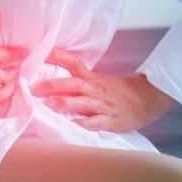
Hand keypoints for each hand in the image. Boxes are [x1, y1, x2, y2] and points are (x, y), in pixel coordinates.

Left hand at [29, 48, 177, 132]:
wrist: (148, 100)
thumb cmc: (122, 93)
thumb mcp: (101, 83)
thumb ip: (81, 83)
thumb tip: (55, 83)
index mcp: (93, 79)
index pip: (73, 63)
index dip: (56, 57)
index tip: (39, 54)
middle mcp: (95, 90)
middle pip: (72, 84)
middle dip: (51, 86)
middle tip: (32, 88)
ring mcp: (101, 106)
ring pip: (79, 102)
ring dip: (61, 103)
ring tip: (45, 106)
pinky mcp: (108, 121)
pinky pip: (91, 123)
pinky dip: (78, 125)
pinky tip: (66, 128)